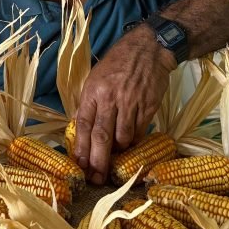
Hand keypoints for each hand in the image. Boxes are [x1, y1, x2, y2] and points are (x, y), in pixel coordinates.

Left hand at [74, 27, 175, 184]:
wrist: (148, 48)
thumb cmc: (118, 63)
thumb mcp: (95, 79)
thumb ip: (89, 104)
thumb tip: (81, 131)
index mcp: (93, 91)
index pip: (83, 124)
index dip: (80, 148)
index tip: (79, 166)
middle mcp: (110, 99)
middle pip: (102, 136)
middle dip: (98, 161)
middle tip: (96, 179)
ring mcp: (131, 103)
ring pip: (122, 138)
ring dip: (118, 152)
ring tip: (115, 157)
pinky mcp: (148, 107)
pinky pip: (139, 132)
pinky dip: (133, 141)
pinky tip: (130, 143)